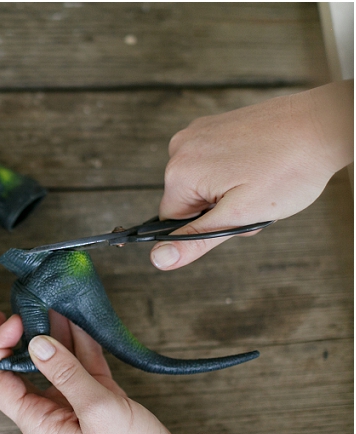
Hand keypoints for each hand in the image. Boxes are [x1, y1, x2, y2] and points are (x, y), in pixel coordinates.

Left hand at [0, 310, 219, 433]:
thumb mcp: (97, 410)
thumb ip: (67, 373)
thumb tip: (38, 343)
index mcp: (38, 420)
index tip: (13, 320)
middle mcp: (49, 410)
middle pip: (20, 366)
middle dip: (18, 335)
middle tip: (20, 305)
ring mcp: (72, 402)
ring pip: (53, 359)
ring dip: (52, 331)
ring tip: (50, 302)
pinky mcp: (96, 396)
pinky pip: (80, 362)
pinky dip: (80, 340)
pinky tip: (79, 318)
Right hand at [151, 80, 353, 269]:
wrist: (324, 124)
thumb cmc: (290, 168)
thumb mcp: (240, 217)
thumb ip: (195, 240)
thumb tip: (159, 259)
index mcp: (179, 172)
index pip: (170, 220)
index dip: (204, 226)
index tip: (234, 215)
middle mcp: (180, 147)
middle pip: (187, 199)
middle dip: (217, 208)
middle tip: (253, 200)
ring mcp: (197, 132)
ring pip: (200, 182)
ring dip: (226, 190)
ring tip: (259, 181)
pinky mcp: (214, 125)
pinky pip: (211, 161)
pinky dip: (232, 169)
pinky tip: (258, 165)